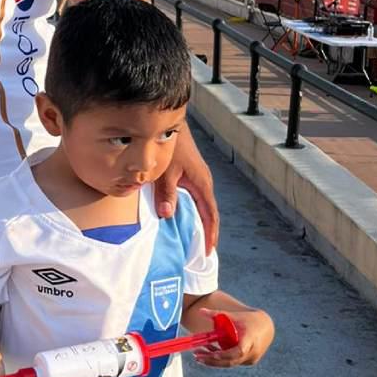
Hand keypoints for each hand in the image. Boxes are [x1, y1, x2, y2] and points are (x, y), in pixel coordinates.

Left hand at [154, 124, 218, 252]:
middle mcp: (203, 183)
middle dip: (207, 232)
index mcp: (202, 184)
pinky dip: (191, 211)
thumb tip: (168, 215)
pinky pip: (193, 198)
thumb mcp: (165, 172)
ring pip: (201, 205)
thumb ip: (166, 193)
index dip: (210, 234)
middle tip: (201, 252)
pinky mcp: (190, 174)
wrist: (169, 124)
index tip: (207, 251)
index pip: (211, 215)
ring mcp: (198, 178)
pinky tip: (182, 217)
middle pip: (209, 213)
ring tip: (194, 240)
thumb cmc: (170, 146)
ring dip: (199, 222)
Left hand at [193, 307, 273, 367]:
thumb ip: (216, 314)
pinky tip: (209, 354)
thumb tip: (200, 311)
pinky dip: (222, 359)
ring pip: (230, 363)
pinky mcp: (249, 361)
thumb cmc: (247, 319)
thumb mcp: (233, 316)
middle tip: (197, 357)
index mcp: (249, 339)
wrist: (266, 327)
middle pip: (230, 360)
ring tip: (198, 355)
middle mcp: (252, 351)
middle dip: (212, 360)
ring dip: (214, 361)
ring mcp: (251, 358)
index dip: (226, 354)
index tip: (213, 354)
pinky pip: (233, 362)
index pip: (239, 351)